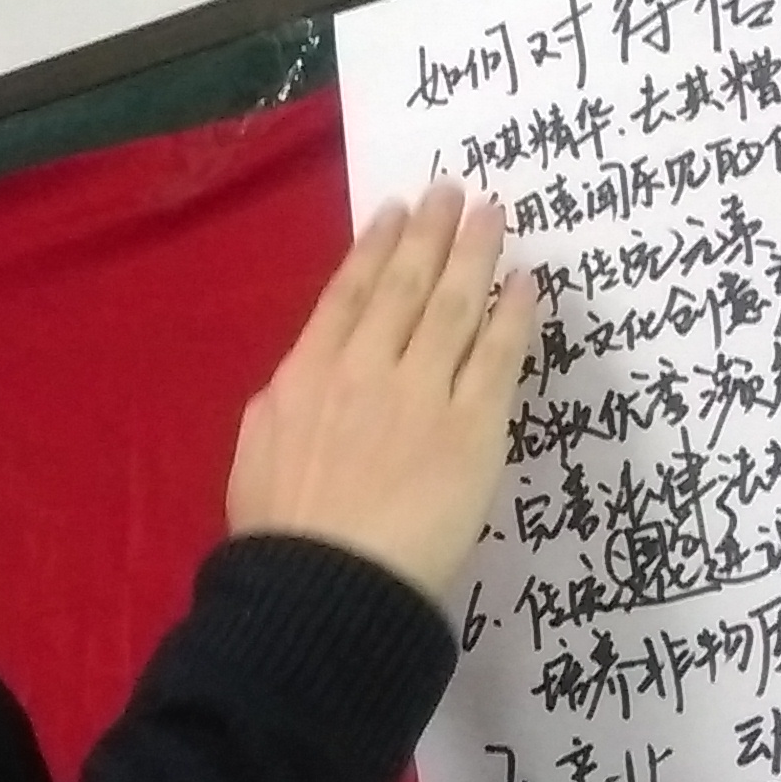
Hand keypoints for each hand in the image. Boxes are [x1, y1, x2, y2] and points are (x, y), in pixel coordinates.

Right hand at [228, 184, 536, 602]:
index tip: (394, 211)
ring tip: (493, 215)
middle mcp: (365, 370)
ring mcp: (421, 395)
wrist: (327, 589)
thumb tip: (297, 378)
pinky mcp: (472, 429)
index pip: (346, 295)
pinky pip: (497, 357)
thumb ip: (279, 407)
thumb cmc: (284, 539)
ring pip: (454, 307)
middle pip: (406, 286)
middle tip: (454, 192)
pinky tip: (525, 285)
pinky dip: (512, 315)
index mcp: (305, 377)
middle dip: (431, 232)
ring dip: (475, 254)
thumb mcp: (255, 457)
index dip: (375, 248)